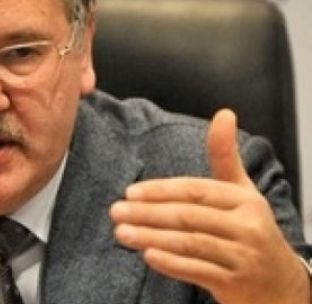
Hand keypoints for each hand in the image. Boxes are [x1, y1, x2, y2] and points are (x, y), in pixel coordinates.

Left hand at [109, 109, 309, 303]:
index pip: (195, 191)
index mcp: (244, 200)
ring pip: (190, 244)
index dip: (160, 191)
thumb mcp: (243, 192)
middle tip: (116, 212)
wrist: (281, 284)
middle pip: (188, 216)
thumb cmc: (251, 230)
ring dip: (151, 238)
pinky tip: (147, 256)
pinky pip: (198, 272)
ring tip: (122, 233)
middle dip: (147, 214)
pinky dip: (171, 265)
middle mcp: (247, 227)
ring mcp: (242, 257)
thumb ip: (225, 156)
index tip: (129, 193)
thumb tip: (224, 113)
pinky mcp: (235, 284)